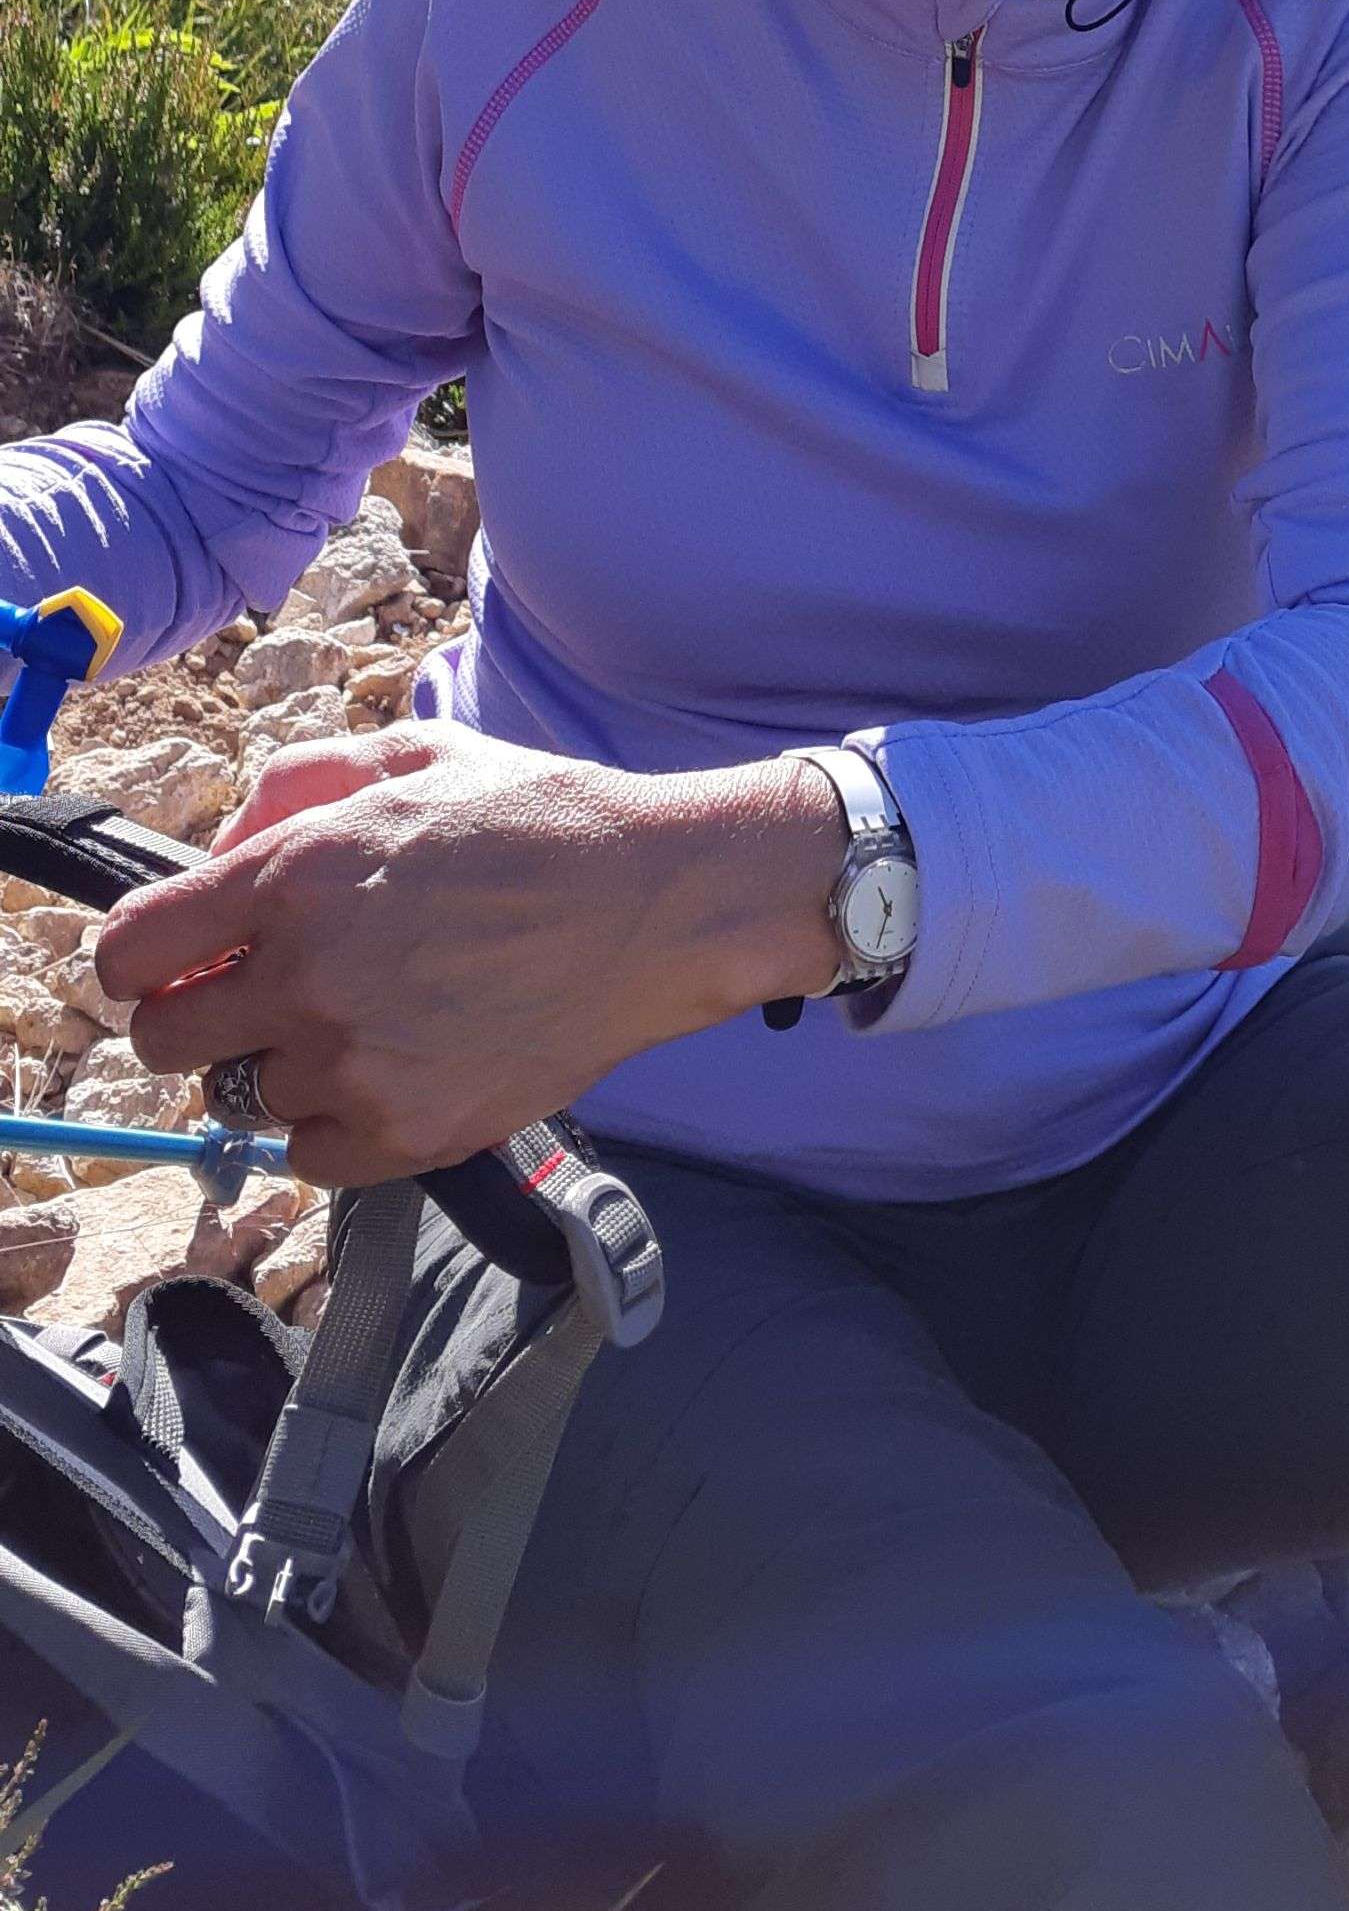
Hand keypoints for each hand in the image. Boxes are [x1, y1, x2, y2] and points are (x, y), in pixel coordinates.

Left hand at [92, 723, 847, 1186]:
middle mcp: (308, 975)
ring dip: (285, 1065)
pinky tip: (396, 1068)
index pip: (128, 952)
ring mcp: (356, 1064)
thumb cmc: (540, 818)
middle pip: (164, 1042)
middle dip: (198, 1016)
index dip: (138, 961)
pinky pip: (311, 1155)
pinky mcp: (407, 1133)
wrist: (659, 904)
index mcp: (296, 874)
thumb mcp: (413, 754)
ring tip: (370, 1021)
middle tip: (263, 998)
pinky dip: (336, 1123)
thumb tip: (225, 852)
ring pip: (246, 1097)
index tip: (173, 963)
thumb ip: (295, 786)